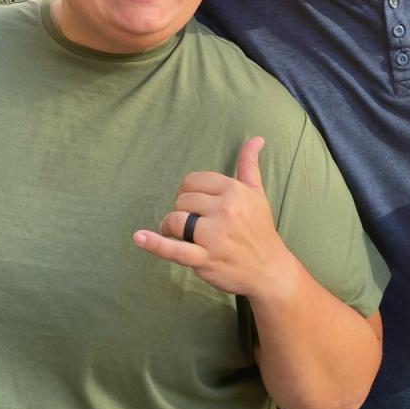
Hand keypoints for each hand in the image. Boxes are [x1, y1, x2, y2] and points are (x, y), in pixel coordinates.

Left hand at [134, 138, 295, 301]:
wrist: (270, 271)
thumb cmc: (260, 230)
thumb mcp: (257, 194)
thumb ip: (249, 165)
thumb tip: (256, 138)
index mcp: (234, 191)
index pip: (193, 181)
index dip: (189, 192)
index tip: (195, 204)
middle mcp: (225, 210)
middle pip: (182, 200)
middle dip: (182, 210)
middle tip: (191, 222)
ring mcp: (214, 236)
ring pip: (175, 220)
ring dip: (170, 227)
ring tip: (177, 234)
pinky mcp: (205, 259)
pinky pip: (174, 250)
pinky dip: (154, 243)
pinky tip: (139, 237)